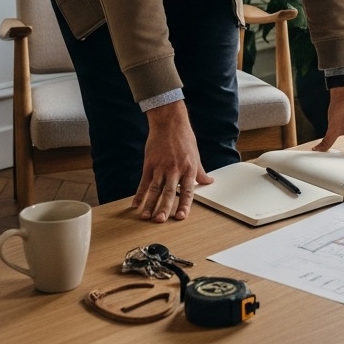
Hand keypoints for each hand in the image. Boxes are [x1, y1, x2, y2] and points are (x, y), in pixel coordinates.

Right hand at [132, 101, 215, 221]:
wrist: (169, 123)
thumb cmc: (184, 138)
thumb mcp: (195, 155)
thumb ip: (200, 172)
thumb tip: (208, 181)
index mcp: (188, 169)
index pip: (187, 191)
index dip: (184, 205)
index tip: (181, 217)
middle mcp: (174, 170)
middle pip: (169, 192)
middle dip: (164, 207)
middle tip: (160, 220)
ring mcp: (160, 167)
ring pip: (154, 189)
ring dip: (149, 204)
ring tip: (146, 217)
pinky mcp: (149, 164)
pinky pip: (143, 182)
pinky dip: (139, 194)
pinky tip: (135, 204)